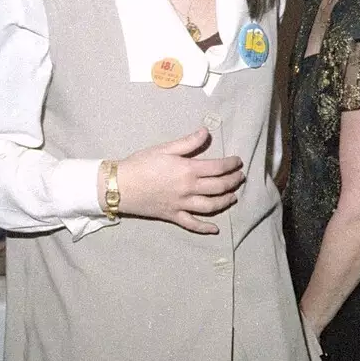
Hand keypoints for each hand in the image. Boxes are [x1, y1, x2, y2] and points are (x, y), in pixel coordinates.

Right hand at [114, 127, 246, 233]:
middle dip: (233, 182)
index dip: (231, 165)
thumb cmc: (140, 163)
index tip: (238, 162)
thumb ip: (188, 142)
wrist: (119, 185)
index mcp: (188, 170)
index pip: (217, 168)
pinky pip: (192, 224)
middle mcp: (188, 189)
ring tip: (233, 196)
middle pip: (219, 187)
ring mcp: (181, 204)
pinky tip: (215, 229)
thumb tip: (206, 132)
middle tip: (240, 177)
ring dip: (225, 201)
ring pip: (210, 206)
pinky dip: (205, 228)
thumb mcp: (164, 148)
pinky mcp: (173, 216)